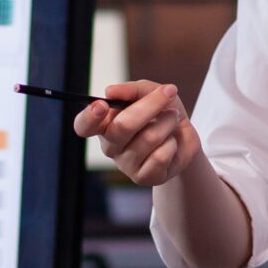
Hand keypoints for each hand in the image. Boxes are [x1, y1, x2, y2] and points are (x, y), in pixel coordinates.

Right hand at [72, 80, 198, 187]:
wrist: (184, 138)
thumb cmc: (160, 114)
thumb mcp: (150, 93)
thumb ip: (131, 90)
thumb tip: (110, 91)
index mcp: (104, 124)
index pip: (83, 125)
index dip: (89, 117)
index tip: (102, 105)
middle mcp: (110, 146)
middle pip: (123, 126)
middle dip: (151, 105)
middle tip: (169, 92)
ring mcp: (125, 164)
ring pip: (149, 138)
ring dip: (168, 122)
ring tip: (173, 118)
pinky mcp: (143, 177)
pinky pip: (160, 157)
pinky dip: (172, 143)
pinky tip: (171, 143)